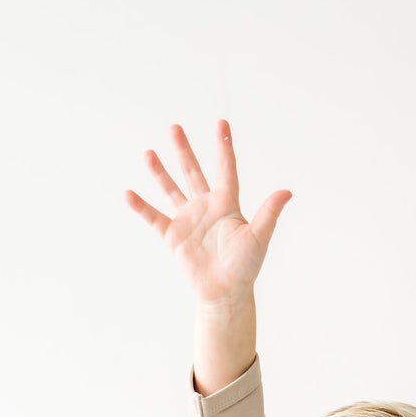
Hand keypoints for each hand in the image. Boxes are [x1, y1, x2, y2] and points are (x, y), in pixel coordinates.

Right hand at [125, 118, 291, 305]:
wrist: (225, 293)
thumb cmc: (245, 266)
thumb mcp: (259, 237)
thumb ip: (269, 213)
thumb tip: (287, 192)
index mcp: (227, 204)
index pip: (225, 169)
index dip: (224, 147)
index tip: (221, 123)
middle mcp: (205, 207)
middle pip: (193, 172)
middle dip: (184, 150)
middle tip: (174, 128)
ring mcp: (188, 220)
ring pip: (171, 189)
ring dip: (160, 172)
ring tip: (148, 153)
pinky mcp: (173, 236)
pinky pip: (154, 218)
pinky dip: (141, 207)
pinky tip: (128, 194)